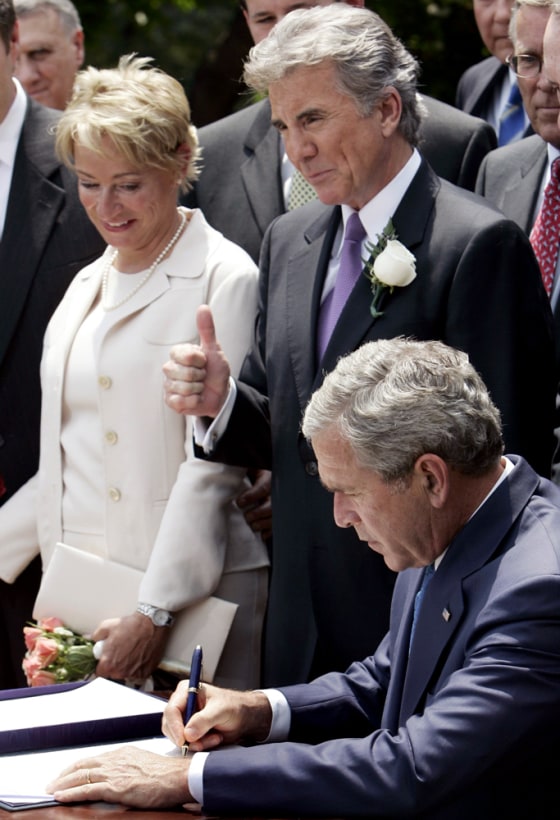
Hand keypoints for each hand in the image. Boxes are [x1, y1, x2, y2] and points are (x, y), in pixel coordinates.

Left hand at [47, 746, 191, 807]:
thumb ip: (129, 766)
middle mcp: (115, 759)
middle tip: (52, 783)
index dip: (76, 767)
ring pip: (81, 777)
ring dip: (63, 785)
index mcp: (123, 753)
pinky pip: (87, 790)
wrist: (177, 777)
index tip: (67, 774)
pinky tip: (61, 796)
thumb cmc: (167, 774)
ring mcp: (114, 773)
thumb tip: (121, 776)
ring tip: (51, 790)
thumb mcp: (144, 763)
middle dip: (64, 775)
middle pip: (82, 765)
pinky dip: (71, 793)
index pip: (93, 759)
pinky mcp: (115, 788)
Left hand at [93, 613, 168, 681]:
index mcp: (108, 664)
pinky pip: (138, 674)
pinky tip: (139, 655)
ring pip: (126, 675)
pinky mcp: (146, 672)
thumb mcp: (107, 626)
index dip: (102, 665)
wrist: (151, 623)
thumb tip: (89, 639)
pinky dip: (138, 668)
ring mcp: (134, 674)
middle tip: (119, 653)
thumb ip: (95, 636)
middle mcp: (120, 672)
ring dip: (126, 667)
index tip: (105, 660)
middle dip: (114, 666)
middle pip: (113, 675)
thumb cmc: (130, 625)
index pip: (99, 673)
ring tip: (131, 653)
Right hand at [163, 305, 230, 416]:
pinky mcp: (170, 401)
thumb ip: (207, 329)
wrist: (220, 393)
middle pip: (185, 374)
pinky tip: (195, 398)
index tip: (204, 362)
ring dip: (198, 390)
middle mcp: (169, 368)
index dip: (201, 361)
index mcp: (178, 353)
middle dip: (200, 377)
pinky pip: (180, 402)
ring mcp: (168, 385)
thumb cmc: (215, 370)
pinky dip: (194, 402)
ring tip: (199, 387)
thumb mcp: (214, 349)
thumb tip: (203, 307)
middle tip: (202, 376)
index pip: (187, 356)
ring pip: (184, 389)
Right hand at [163, 680, 271, 751]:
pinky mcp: (188, 732)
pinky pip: (186, 745)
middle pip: (169, 726)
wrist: (243, 718)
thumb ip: (204, 720)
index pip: (171, 710)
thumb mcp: (220, 710)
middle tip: (204, 741)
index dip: (175, 726)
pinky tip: (214, 739)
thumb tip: (187, 734)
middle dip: (187, 738)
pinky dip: (199, 746)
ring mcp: (183, 719)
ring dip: (196, 743)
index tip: (183, 740)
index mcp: (186, 691)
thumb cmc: (233, 707)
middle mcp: (181, 704)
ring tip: (215, 738)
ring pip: (176, 738)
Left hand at [237, 469, 272, 541]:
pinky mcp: (277, 514)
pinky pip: (277, 524)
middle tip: (247, 517)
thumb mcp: (248, 467)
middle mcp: (275, 491)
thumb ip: (241, 468)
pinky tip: (262, 534)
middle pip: (272, 504)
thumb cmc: (252, 472)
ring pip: (275, 516)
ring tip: (253, 525)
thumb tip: (226, 467)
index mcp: (268, 477)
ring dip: (263, 523)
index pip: (264, 487)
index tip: (240, 502)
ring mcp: (278, 503)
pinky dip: (270, 531)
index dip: (252, 496)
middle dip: (259, 513)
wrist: (261, 475)